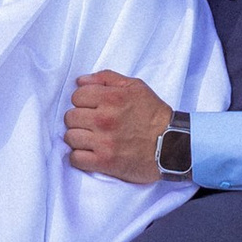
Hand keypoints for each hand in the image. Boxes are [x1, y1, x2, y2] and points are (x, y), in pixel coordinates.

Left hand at [64, 69, 174, 183]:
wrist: (172, 145)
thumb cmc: (154, 115)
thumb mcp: (136, 87)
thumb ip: (107, 79)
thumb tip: (81, 80)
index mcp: (111, 98)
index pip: (76, 96)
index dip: (83, 101)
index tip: (91, 108)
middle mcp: (104, 119)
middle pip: (70, 117)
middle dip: (80, 119)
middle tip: (92, 124)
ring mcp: (103, 142)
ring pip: (70, 137)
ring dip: (78, 138)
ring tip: (91, 139)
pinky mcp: (104, 162)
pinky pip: (75, 158)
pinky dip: (79, 157)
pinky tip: (90, 153)